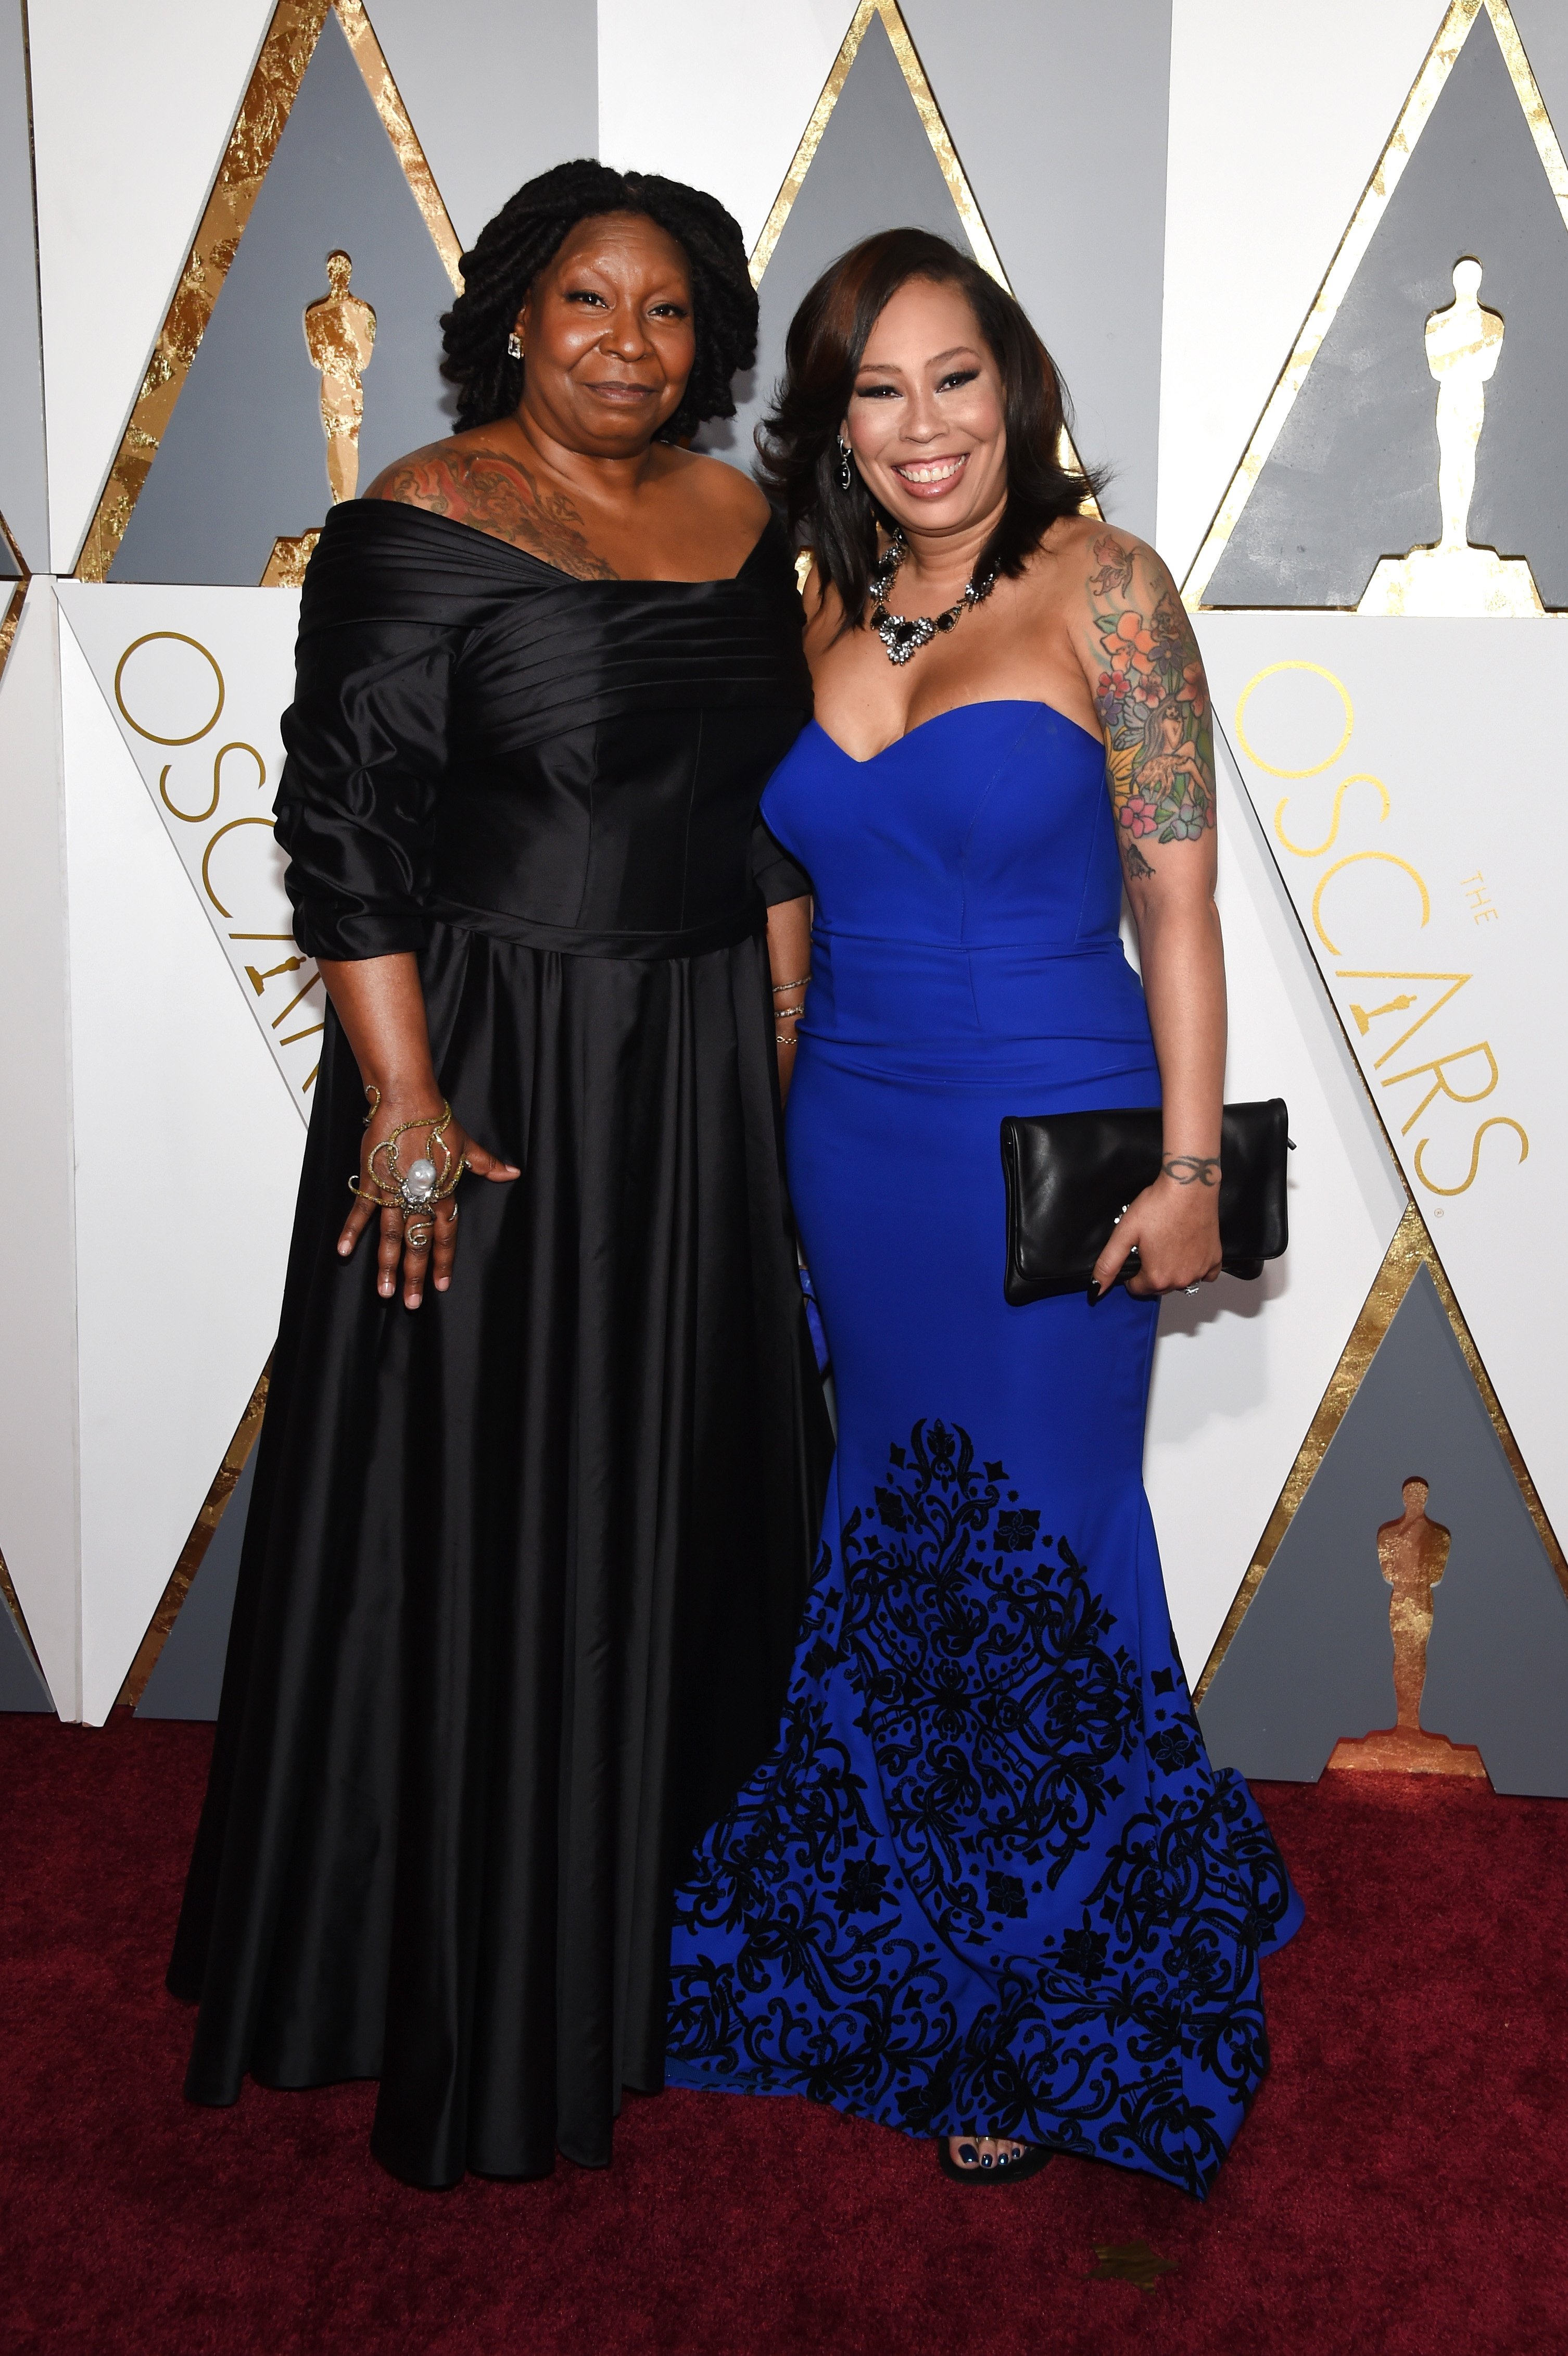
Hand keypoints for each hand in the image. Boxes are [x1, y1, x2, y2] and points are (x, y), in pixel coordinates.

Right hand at [336, 1083, 518, 1308]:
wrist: (409, 1102)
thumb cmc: (438, 1122)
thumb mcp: (467, 1145)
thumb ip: (486, 1165)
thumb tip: (511, 1173)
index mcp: (444, 1193)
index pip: (445, 1235)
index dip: (442, 1261)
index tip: (440, 1286)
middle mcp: (420, 1198)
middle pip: (418, 1244)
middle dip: (414, 1275)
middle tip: (411, 1303)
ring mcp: (394, 1192)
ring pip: (392, 1236)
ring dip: (387, 1265)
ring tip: (385, 1291)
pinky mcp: (373, 1181)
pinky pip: (361, 1212)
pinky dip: (352, 1232)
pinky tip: (344, 1252)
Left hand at [1090, 1164, 1221, 1300]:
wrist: (1189, 1186)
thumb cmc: (1157, 1206)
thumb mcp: (1124, 1233)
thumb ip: (1109, 1264)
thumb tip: (1096, 1289)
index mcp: (1157, 1278)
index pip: (1137, 1288)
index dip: (1132, 1272)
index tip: (1136, 1253)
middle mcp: (1181, 1280)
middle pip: (1159, 1286)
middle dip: (1152, 1271)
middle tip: (1151, 1244)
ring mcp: (1201, 1271)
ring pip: (1181, 1280)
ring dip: (1173, 1269)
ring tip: (1168, 1243)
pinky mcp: (1215, 1259)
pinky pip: (1205, 1274)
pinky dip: (1197, 1267)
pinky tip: (1189, 1250)